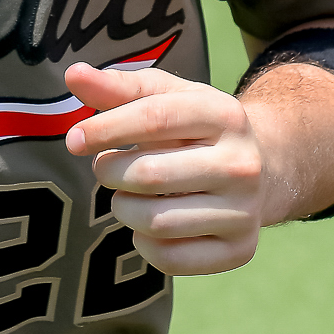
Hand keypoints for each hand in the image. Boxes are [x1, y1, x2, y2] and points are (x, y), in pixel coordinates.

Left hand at [65, 63, 265, 275]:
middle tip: (106, 168)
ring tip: (125, 194)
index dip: (105, 129)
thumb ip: (117, 87)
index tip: (75, 139)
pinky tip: (147, 224)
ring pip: (156, 221)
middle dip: (110, 172)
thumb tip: (73, 75)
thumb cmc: (195, 127)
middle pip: (150, 174)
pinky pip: (171, 258)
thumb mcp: (165, 96)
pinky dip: (143, 244)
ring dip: (123, 208)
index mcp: (224, 114)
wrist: (260, 168)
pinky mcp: (240, 249)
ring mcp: (245, 210)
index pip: (155, 118)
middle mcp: (242, 164)